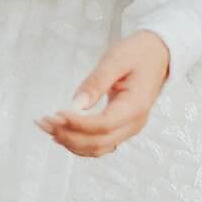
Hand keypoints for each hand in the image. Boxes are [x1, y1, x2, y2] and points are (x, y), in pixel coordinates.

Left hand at [36, 33, 170, 158]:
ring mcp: (129, 129)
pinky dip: (79, 142)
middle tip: (44, 121)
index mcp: (136, 106)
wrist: (158, 55)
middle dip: (68, 135)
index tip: (56, 113)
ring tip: (47, 127)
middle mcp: (134, 124)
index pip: (104, 125)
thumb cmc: (138, 53)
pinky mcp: (122, 128)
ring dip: (70, 142)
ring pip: (98, 148)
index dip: (78, 124)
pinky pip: (100, 144)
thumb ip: (97, 82)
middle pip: (99, 142)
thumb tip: (76, 104)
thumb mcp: (116, 59)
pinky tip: (61, 134)